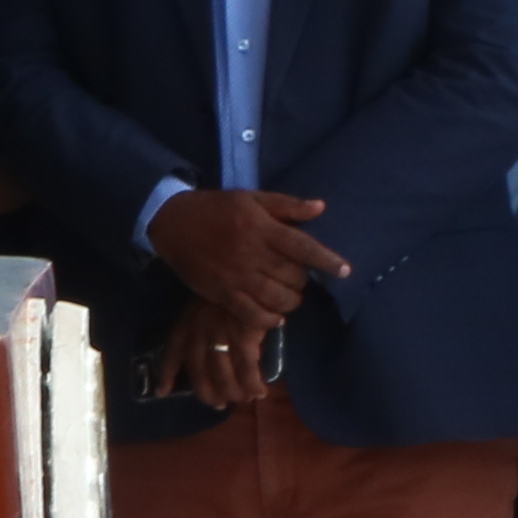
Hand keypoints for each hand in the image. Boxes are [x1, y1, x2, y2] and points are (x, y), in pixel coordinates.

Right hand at [143, 188, 344, 325]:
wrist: (171, 222)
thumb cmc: (216, 208)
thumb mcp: (251, 198)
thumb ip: (286, 205)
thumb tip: (321, 208)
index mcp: (261, 228)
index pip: (302, 247)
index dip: (327, 260)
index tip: (345, 270)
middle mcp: (252, 254)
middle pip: (293, 276)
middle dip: (302, 279)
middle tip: (297, 276)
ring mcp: (237, 276)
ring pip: (278, 298)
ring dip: (291, 300)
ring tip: (288, 294)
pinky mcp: (223, 293)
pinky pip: (253, 314)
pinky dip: (270, 319)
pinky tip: (276, 315)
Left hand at [158, 296, 272, 412]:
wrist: (244, 270)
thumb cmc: (226, 285)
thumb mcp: (204, 302)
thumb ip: (202, 324)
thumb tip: (211, 349)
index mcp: (186, 324)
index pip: (172, 353)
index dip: (167, 374)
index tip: (161, 392)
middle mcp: (198, 333)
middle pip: (199, 372)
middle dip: (208, 393)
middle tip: (218, 404)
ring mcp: (219, 336)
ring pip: (222, 375)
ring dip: (232, 392)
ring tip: (242, 399)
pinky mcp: (242, 337)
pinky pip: (247, 369)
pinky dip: (252, 383)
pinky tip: (260, 391)